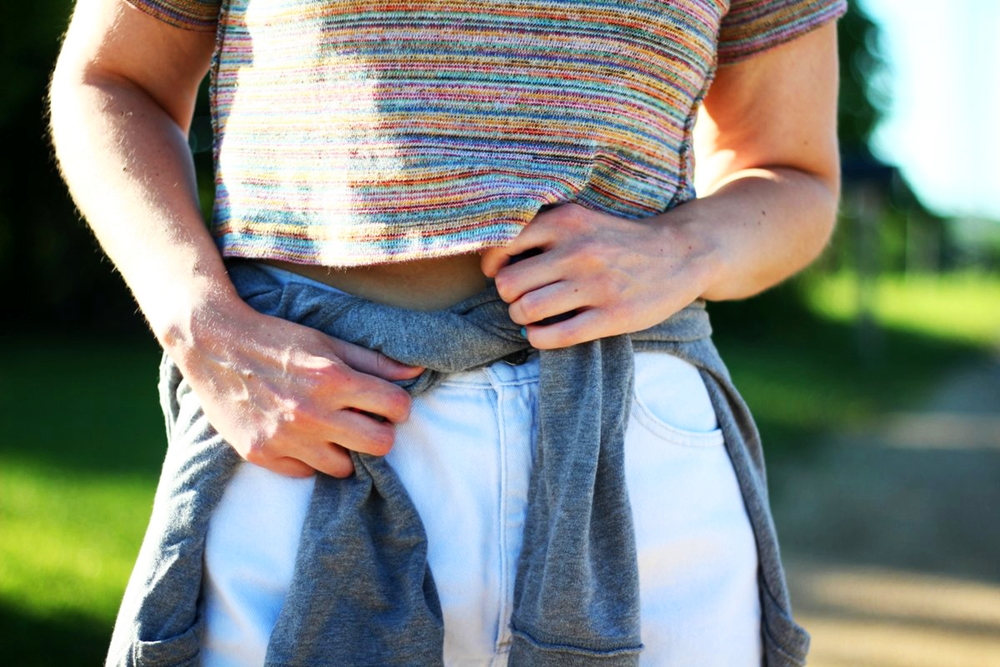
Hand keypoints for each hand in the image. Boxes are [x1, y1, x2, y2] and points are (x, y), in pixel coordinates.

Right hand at [172, 301, 423, 477]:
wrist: (212, 344)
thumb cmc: (275, 338)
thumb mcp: (326, 341)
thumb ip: (373, 361)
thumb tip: (416, 372)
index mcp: (333, 379)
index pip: (396, 407)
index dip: (398, 405)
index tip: (387, 403)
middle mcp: (312, 413)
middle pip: (379, 445)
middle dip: (379, 432)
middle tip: (364, 421)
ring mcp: (285, 439)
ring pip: (343, 467)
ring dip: (344, 449)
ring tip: (330, 429)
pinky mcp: (261, 454)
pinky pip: (305, 473)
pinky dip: (309, 458)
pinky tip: (301, 436)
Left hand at [481, 203, 714, 348]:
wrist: (680, 254)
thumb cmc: (618, 240)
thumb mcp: (581, 219)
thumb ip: (542, 231)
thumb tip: (493, 260)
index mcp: (566, 221)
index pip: (501, 245)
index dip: (492, 266)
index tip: (500, 274)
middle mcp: (577, 250)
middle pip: (508, 284)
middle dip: (508, 296)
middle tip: (521, 298)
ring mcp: (595, 285)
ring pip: (527, 311)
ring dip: (522, 318)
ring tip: (532, 316)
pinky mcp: (611, 316)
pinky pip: (555, 336)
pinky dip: (539, 338)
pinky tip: (544, 332)